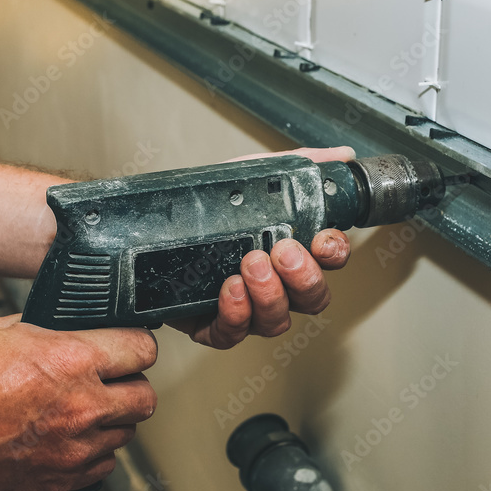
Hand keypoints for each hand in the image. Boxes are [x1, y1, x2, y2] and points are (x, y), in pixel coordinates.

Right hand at [0, 314, 157, 490]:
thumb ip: (44, 328)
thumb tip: (64, 326)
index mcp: (73, 361)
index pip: (143, 349)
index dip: (138, 345)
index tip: (130, 348)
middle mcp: (83, 405)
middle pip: (145, 397)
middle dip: (131, 385)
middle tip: (112, 381)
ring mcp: (75, 446)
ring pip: (127, 433)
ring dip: (112, 420)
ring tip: (83, 411)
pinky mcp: (63, 478)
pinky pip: (103, 465)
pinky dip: (93, 453)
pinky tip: (71, 439)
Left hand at [169, 147, 353, 348]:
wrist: (151, 230)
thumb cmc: (206, 212)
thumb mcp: (248, 177)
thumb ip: (293, 165)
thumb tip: (339, 156)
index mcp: (291, 254)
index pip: (329, 261)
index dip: (334, 253)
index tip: (323, 239)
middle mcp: (276, 287)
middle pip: (312, 298)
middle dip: (303, 276)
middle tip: (283, 250)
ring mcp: (248, 310)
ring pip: (277, 321)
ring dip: (269, 293)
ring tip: (250, 264)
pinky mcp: (214, 326)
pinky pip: (234, 334)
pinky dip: (236, 314)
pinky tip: (230, 289)